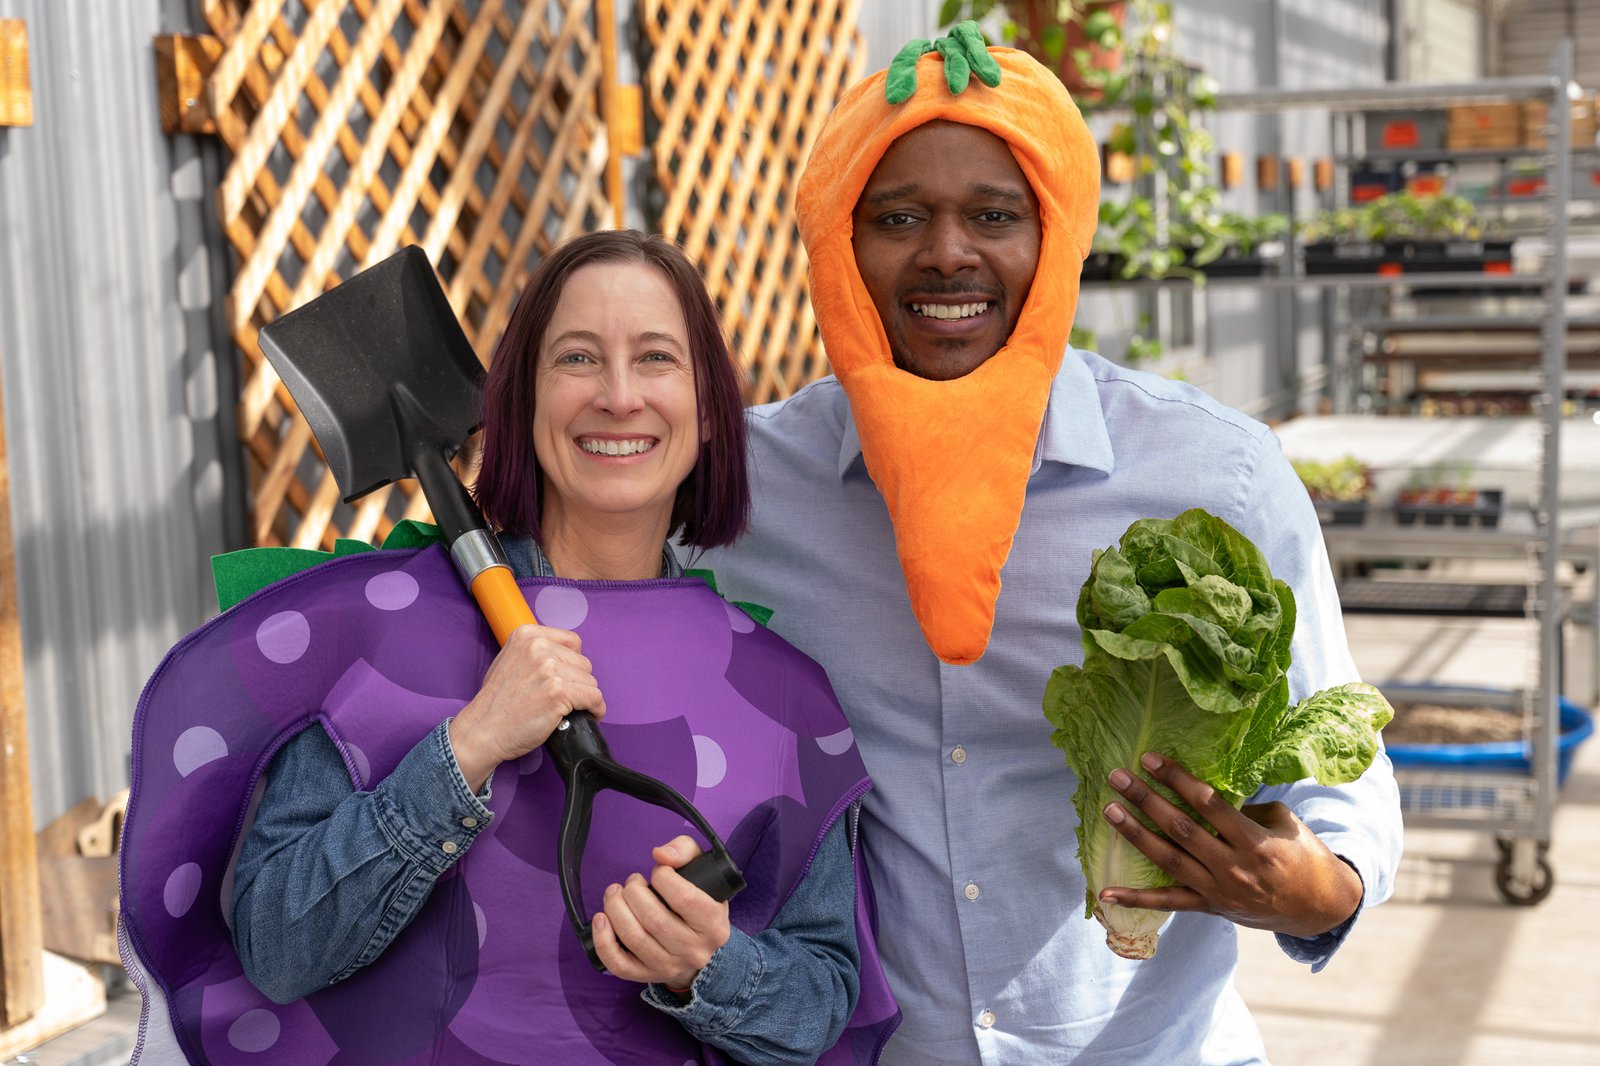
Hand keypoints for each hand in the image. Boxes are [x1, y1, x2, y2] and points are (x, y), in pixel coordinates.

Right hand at [448, 624, 604, 790]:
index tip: (568, 677)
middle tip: (563, 698)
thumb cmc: (496, 702)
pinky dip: (596, 710)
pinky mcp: (558, 692)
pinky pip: (594, 698)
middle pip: (583, 663)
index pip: (572, 641)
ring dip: (584, 698)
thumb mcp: (509, 660)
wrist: (483, 729)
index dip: (573, 662)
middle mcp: (539, 647)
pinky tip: (588, 716)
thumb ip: (534, 653)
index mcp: (527, 634)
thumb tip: (564, 657)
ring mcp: (549, 669)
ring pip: (590, 681)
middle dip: (577, 682)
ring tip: (570, 709)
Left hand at [591, 836, 730, 989]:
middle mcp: (694, 950)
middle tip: (632, 882)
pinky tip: (601, 919)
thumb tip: (660, 855)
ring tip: (615, 893)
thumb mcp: (703, 872)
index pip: (685, 899)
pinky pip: (619, 964)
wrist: (697, 946)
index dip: (664, 878)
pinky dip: (604, 940)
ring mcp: (669, 966)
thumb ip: (685, 851)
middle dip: (634, 893)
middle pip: (655, 920)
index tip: (658, 870)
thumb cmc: (698, 902)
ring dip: (616, 909)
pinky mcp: (646, 975)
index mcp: (713, 925)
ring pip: (635, 939)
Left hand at [1099, 753, 1362, 938]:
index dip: (1177, 779)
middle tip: (1117, 776)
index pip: (1208, 804)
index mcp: (1256, 842)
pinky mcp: (1211, 908)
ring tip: (1109, 811)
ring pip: (1169, 861)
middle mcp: (1234, 868)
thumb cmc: (1303, 855)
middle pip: (1181, 829)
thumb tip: (1203, 792)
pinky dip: (1136, 899)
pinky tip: (1106, 893)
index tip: (1150, 758)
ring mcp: (1220, 891)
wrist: (1320, 909)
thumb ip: (1245, 809)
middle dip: (1146, 800)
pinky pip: (1169, 903)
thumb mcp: (1284, 823)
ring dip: (1136, 835)